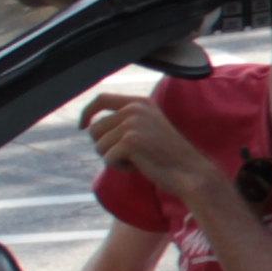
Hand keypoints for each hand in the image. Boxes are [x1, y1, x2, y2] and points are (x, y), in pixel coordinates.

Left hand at [78, 92, 225, 194]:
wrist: (189, 171)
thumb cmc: (167, 155)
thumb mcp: (148, 127)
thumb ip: (126, 120)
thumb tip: (91, 125)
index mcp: (140, 102)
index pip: (102, 99)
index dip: (88, 112)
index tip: (81, 126)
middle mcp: (134, 109)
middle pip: (95, 128)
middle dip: (105, 146)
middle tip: (129, 156)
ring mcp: (132, 124)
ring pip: (99, 146)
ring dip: (113, 158)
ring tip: (137, 160)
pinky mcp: (130, 142)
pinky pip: (107, 159)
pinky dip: (120, 168)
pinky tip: (140, 167)